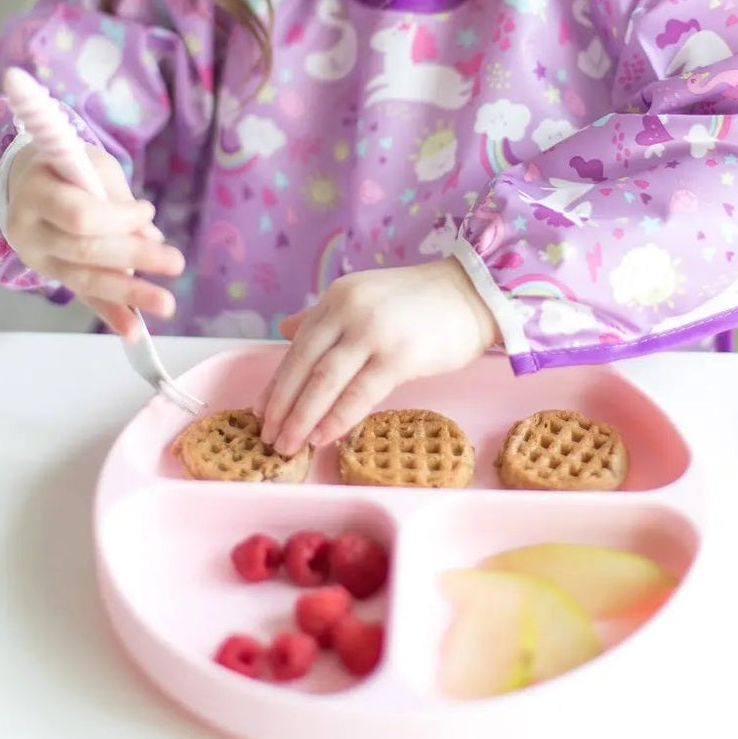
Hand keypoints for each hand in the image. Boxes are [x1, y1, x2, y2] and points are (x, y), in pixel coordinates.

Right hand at [5, 143, 184, 335]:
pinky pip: (83, 296)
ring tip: (166, 305)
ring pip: (85, 280)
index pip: (80, 216)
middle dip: (135, 258)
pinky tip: (133, 331)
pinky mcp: (52, 275)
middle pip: (85, 251)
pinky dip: (110, 313)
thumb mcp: (93, 166)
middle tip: (176, 263)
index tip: (147, 210)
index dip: (119, 219)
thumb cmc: (67, 168)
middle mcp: (29, 231)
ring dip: (130, 294)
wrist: (28, 181)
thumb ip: (119, 200)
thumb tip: (151, 237)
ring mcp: (38, 258)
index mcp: (37, 193)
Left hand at [260, 257, 500, 455]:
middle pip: (304, 366)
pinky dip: (337, 419)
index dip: (277, 382)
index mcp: (337, 298)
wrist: (475, 293)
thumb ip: (324, 315)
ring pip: (324, 382)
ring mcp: (373, 333)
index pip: (297, 345)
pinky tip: (323, 437)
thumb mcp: (364, 296)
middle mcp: (349, 311)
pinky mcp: (399, 357)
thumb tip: (285, 329)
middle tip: (268, 437)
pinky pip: (359, 395)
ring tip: (289, 445)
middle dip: (281, 406)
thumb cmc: (421, 302)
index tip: (262, 411)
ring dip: (302, 418)